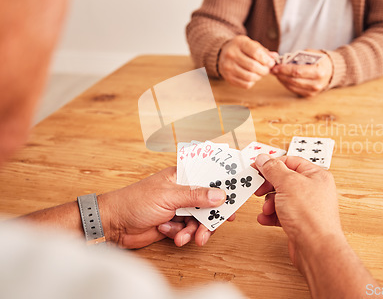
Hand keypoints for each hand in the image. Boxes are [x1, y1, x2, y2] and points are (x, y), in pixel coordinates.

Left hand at [98, 167, 228, 248]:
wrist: (114, 224)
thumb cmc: (134, 201)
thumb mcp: (168, 196)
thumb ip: (195, 196)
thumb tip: (220, 194)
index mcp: (181, 176)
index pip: (209, 178)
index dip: (223, 187)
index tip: (236, 199)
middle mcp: (182, 191)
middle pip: (208, 203)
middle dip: (209, 218)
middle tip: (210, 228)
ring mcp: (178, 208)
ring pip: (199, 220)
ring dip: (194, 230)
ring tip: (185, 237)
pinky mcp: (174, 224)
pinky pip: (188, 230)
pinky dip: (181, 234)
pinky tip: (170, 234)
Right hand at [218, 35, 275, 88]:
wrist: (223, 54)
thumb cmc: (242, 49)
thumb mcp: (252, 45)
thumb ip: (264, 51)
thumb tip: (275, 57)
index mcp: (239, 43)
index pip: (256, 52)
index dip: (266, 59)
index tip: (271, 62)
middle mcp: (231, 54)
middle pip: (253, 66)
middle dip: (264, 70)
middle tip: (267, 69)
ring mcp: (228, 67)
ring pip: (250, 77)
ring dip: (259, 77)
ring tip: (260, 73)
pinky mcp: (228, 77)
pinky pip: (245, 84)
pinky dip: (252, 82)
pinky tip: (252, 77)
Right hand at [253, 154, 343, 269]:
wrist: (317, 249)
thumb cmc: (310, 216)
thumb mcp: (287, 184)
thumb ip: (273, 169)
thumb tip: (263, 158)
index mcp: (316, 175)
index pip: (291, 161)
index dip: (272, 164)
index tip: (257, 168)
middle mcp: (313, 190)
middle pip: (284, 180)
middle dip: (269, 186)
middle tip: (257, 189)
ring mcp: (307, 207)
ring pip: (281, 198)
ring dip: (269, 203)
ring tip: (267, 210)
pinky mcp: (300, 222)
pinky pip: (281, 214)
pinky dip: (271, 216)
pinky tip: (265, 219)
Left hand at [272, 51, 332, 96]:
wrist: (331, 70)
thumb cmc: (319, 60)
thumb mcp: (310, 54)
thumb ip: (297, 57)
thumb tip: (281, 61)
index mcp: (318, 72)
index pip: (297, 71)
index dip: (284, 69)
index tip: (275, 66)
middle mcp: (316, 84)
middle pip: (293, 80)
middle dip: (280, 75)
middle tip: (272, 69)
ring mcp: (313, 91)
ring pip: (292, 86)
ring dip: (282, 80)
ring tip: (276, 73)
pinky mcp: (309, 95)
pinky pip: (294, 90)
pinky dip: (287, 84)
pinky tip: (282, 78)